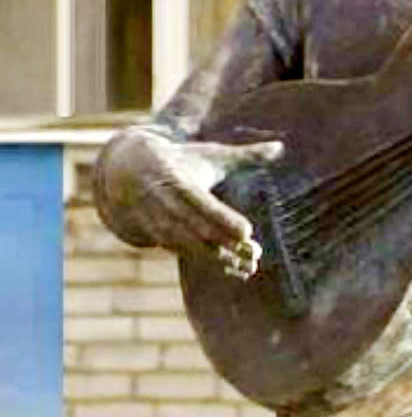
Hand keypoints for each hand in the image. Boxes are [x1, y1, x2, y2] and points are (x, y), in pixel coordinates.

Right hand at [97, 129, 283, 279]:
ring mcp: (156, 222)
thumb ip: (246, 155)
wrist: (126, 169)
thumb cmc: (182, 161)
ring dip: (219, 259)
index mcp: (178, 180)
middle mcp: (164, 204)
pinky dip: (209, 263)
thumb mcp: (211, 155)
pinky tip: (234, 270)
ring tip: (249, 266)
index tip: (247, 232)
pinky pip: (183, 254)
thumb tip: (280, 147)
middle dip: (226, 243)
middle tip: (256, 253)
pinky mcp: (155, 237)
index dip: (223, 219)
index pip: (202, 204)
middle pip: (197, 229)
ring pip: (189, 246)